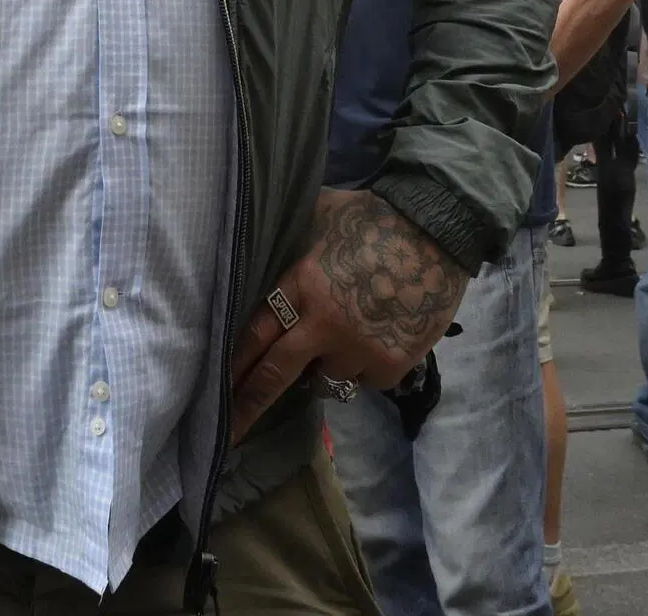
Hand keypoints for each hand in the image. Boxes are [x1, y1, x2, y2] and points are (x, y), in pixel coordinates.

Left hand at [228, 188, 466, 442]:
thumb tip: (259, 241)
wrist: (436, 230)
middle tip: (227, 432)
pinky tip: (376, 335)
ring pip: (326, 377)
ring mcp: (358, 347)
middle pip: (276, 373)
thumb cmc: (372, 218)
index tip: (212, 389)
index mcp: (301, 282)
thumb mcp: (320, 215)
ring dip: (325, 365)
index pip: (255, 333)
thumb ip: (291, 241)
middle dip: (248, 405)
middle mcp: (324, 322)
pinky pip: (364, 380)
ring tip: (342, 336)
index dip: (233, 364)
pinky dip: (364, 366)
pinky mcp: (390, 364)